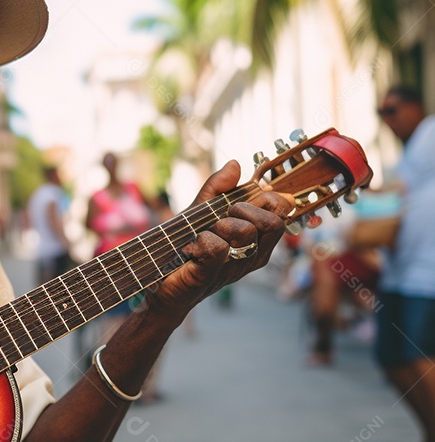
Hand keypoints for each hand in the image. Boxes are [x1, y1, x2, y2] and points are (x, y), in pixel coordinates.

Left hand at [147, 161, 291, 322]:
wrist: (158, 276)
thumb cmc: (185, 245)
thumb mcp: (201, 210)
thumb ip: (218, 188)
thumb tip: (235, 164)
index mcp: (258, 238)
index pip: (281, 210)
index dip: (265, 198)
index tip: (238, 201)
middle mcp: (254, 254)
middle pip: (273, 222)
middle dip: (245, 209)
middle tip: (222, 217)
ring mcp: (235, 268)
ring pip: (246, 232)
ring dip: (221, 223)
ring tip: (205, 232)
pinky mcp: (211, 275)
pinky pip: (217, 246)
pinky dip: (201, 239)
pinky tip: (192, 248)